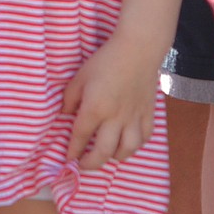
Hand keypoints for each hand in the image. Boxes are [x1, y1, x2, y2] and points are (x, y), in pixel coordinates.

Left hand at [62, 37, 159, 169]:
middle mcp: (115, 118)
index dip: (72, 150)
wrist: (138, 48)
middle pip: (103, 151)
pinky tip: (128, 143)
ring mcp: (134, 117)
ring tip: (107, 155)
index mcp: (95, 108)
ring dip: (115, 157)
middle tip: (84, 165)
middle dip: (91, 163)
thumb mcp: (80, 77)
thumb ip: (70, 99)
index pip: (80, 136)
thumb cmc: (105, 60)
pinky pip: (145, 137)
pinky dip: (136, 145)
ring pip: (127, 150)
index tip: (68, 159)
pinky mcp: (148, 113)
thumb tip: (65, 116)